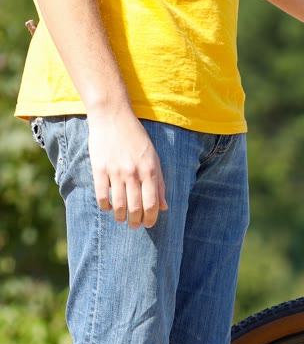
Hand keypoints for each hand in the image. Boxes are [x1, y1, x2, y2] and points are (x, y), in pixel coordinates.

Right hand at [86, 110, 167, 228]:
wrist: (113, 117)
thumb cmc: (136, 138)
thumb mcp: (154, 159)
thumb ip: (159, 183)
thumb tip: (164, 207)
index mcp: (150, 171)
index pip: (152, 204)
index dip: (151, 218)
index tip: (149, 225)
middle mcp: (133, 173)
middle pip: (135, 207)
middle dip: (136, 222)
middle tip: (135, 226)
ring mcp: (115, 171)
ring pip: (118, 205)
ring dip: (120, 217)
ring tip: (121, 219)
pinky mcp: (99, 168)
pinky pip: (101, 195)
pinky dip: (105, 206)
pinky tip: (108, 207)